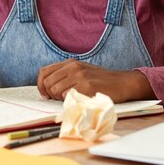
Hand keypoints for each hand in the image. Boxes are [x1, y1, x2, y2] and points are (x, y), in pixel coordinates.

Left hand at [37, 59, 155, 102]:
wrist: (123, 83)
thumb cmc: (101, 81)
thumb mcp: (81, 72)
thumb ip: (65, 76)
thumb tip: (46, 88)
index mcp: (70, 63)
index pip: (44, 72)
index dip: (40, 85)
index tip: (45, 94)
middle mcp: (73, 67)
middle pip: (47, 83)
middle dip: (50, 94)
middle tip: (61, 99)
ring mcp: (80, 76)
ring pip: (55, 91)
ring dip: (60, 99)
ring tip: (71, 99)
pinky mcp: (87, 86)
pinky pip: (67, 96)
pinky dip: (70, 101)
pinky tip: (80, 100)